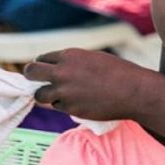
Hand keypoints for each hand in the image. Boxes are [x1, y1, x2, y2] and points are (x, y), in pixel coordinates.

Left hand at [22, 49, 156, 122]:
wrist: (133, 91)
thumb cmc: (118, 72)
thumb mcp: (92, 58)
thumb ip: (72, 63)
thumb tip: (57, 69)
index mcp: (69, 55)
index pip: (42, 58)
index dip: (43, 65)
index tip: (45, 70)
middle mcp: (62, 72)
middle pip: (31, 72)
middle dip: (31, 76)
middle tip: (36, 82)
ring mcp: (64, 91)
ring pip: (40, 95)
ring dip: (45, 95)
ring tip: (58, 96)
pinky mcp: (70, 108)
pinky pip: (58, 107)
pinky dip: (64, 105)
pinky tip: (79, 102)